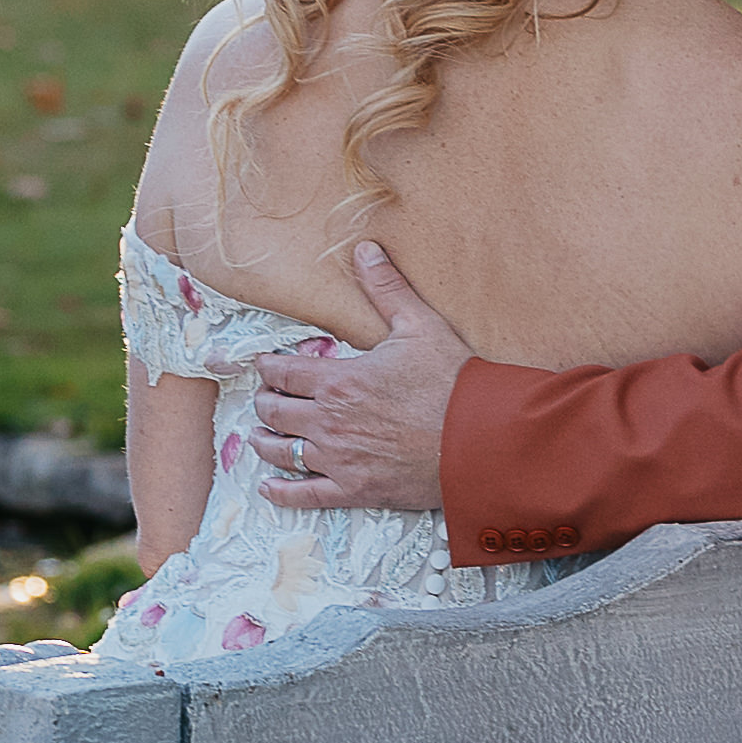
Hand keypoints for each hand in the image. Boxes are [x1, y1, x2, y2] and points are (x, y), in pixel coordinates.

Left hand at [252, 240, 467, 513]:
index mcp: (338, 380)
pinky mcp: (355, 489)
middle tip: (265, 399)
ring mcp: (339, 458)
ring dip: (265, 442)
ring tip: (260, 436)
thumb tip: (365, 249)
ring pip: (282, 451)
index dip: (268, 368)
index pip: (283, 372)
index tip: (264, 365)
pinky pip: (305, 494)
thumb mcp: (420, 326)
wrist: (482, 438)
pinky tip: (270, 487)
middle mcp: (329, 421)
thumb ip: (386, 289)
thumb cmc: (452, 382)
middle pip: (275, 411)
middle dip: (265, 402)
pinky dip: (282, 491)